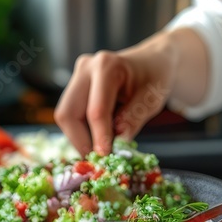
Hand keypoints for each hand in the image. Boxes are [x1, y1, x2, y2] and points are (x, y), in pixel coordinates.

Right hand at [54, 41, 176, 155]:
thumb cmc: (155, 76)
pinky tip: (100, 137)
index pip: (96, 110)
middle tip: (98, 160)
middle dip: (81, 141)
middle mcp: (86, 68)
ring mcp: (78, 76)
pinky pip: (72, 114)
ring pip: (66, 116)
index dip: (99, 138)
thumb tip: (118, 144)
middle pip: (69, 113)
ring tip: (102, 150)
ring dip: (80, 137)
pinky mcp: (75, 86)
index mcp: (107, 66)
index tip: (105, 158)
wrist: (152, 61)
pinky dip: (83, 130)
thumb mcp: (152, 98)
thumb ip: (134, 119)